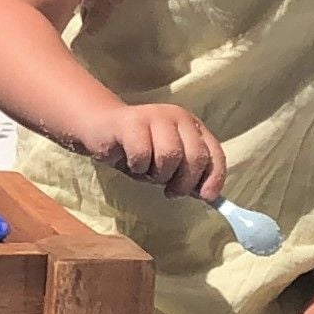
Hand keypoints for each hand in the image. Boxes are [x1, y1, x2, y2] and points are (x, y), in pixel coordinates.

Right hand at [79, 101, 226, 201]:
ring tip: (147, 172)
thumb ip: (186, 175)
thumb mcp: (166, 165)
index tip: (206, 198)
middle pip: (195, 156)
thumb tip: (206, 196)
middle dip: (184, 181)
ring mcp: (155, 116)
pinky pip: (142, 154)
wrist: (99, 127)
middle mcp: (178, 117)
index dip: (214, 177)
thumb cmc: (136, 149)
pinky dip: (138, 167)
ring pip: (170, 156)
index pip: (214, 153)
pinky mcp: (131, 121)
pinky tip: (130, 162)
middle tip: (170, 192)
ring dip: (158, 174)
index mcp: (192, 126)